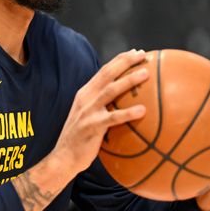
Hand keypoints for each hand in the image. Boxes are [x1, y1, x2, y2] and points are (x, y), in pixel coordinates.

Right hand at [50, 49, 148, 176]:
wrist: (63, 157)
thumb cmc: (81, 138)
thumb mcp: (88, 116)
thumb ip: (102, 106)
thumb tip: (126, 103)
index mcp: (85, 93)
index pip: (104, 71)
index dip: (120, 60)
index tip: (136, 53)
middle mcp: (85, 98)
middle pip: (107, 74)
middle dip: (125, 61)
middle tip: (143, 55)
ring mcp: (88, 111)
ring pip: (110, 90)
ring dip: (129, 80)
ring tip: (146, 73)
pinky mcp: (92, 126)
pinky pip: (113, 118)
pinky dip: (128, 113)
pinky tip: (142, 111)